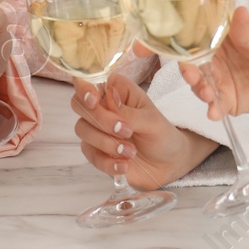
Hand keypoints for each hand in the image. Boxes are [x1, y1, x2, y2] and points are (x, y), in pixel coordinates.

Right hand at [70, 76, 217, 188]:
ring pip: (82, 130)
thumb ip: (129, 112)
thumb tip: (110, 99)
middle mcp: (102, 107)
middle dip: (100, 120)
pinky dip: (107, 162)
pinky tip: (124, 166)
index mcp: (116, 90)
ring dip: (107, 143)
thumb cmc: (162, 134)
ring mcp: (97, 130)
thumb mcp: (152, 121)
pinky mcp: (96, 152)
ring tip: (131, 151)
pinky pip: (91, 155)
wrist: (168, 163)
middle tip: (126, 131)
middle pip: (80, 105)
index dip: (85, 89)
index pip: (90, 81)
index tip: (95, 101)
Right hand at [176, 6, 248, 118]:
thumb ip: (247, 30)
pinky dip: (212, 110)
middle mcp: (216, 60)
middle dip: (190, 73)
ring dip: (199, 91)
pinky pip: (216, 106)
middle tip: (193, 77)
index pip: (195, 41)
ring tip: (207, 95)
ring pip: (201, 86)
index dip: (187, 48)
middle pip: (193, 66)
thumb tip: (239, 11)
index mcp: (219, 38)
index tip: (186, 54)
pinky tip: (214, 113)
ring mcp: (221, 81)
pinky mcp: (229, 100)